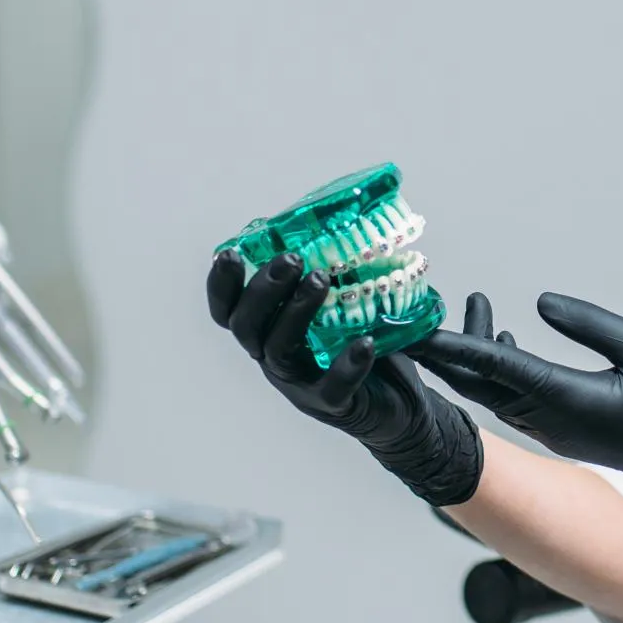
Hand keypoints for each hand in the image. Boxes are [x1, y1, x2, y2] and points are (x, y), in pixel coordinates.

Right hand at [207, 249, 480, 505]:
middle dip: (263, 290)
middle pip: (247, 327)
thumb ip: (339, 272)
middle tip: (292, 259)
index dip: (221, 285)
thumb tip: (350, 216)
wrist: (401, 406)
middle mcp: (275, 357)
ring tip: (322, 280)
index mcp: (270, 330)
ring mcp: (300, 384)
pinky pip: (333, 387)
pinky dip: (347, 364)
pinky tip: (366, 343)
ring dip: (296, 312)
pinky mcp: (333, 404)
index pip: (230, 310)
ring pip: (280, 351)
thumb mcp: (348, 305)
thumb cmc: (366, 346)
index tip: (229, 254)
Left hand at [416, 293, 622, 553]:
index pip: (496, 366)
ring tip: (463, 310)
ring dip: (471, 358)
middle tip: (413, 315)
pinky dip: (496, 372)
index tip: (418, 327)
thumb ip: (588, 322)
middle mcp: (549, 421)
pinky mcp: (561, 433)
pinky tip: (499, 342)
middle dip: (446, 350)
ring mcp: (552, 431)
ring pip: (494, 393)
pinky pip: (513, 402)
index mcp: (566, 400)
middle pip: (480, 383)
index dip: (454, 343)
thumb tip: (538, 302)